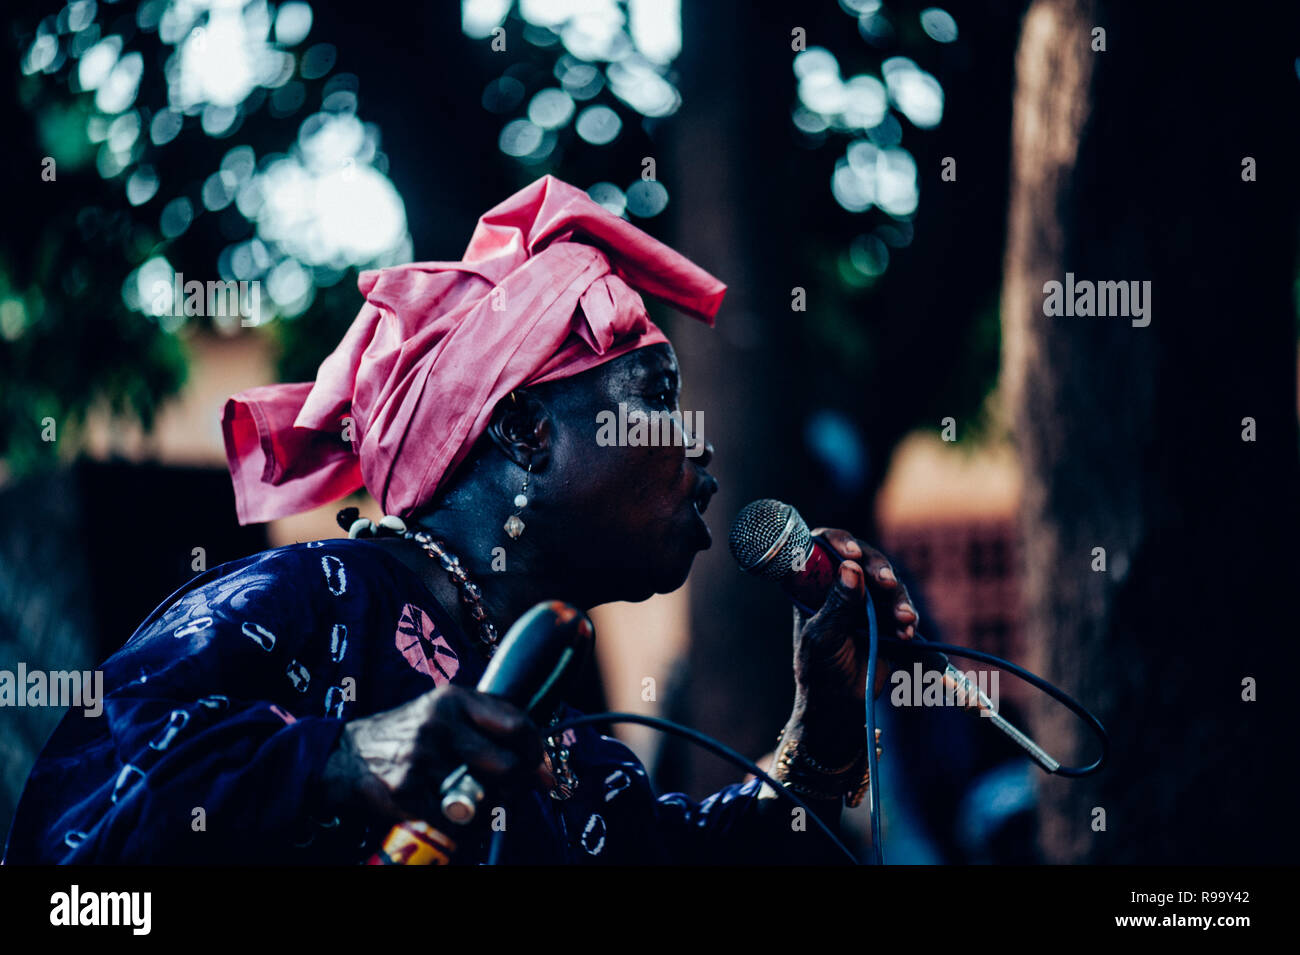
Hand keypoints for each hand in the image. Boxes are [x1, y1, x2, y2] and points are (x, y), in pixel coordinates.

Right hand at [322, 685, 550, 824]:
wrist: (344, 756)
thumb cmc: (406, 735)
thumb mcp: (444, 712)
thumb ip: (491, 727)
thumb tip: (544, 769)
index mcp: (455, 699)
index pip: (519, 724)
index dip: (536, 750)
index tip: (537, 764)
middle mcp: (440, 724)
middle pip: (509, 764)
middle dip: (516, 784)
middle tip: (509, 790)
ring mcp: (422, 758)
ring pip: (485, 798)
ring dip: (487, 807)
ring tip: (471, 798)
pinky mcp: (406, 791)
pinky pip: (455, 821)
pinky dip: (460, 824)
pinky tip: (448, 812)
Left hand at [790, 528, 916, 751]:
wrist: (841, 705)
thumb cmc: (819, 669)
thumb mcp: (823, 636)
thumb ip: (838, 604)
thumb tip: (851, 568)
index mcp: (812, 585)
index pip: (821, 548)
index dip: (836, 541)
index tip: (851, 553)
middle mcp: (838, 586)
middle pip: (862, 558)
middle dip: (878, 568)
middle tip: (886, 583)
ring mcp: (864, 601)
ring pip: (887, 583)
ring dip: (898, 598)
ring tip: (903, 621)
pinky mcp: (885, 618)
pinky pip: (901, 607)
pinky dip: (906, 616)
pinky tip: (906, 631)